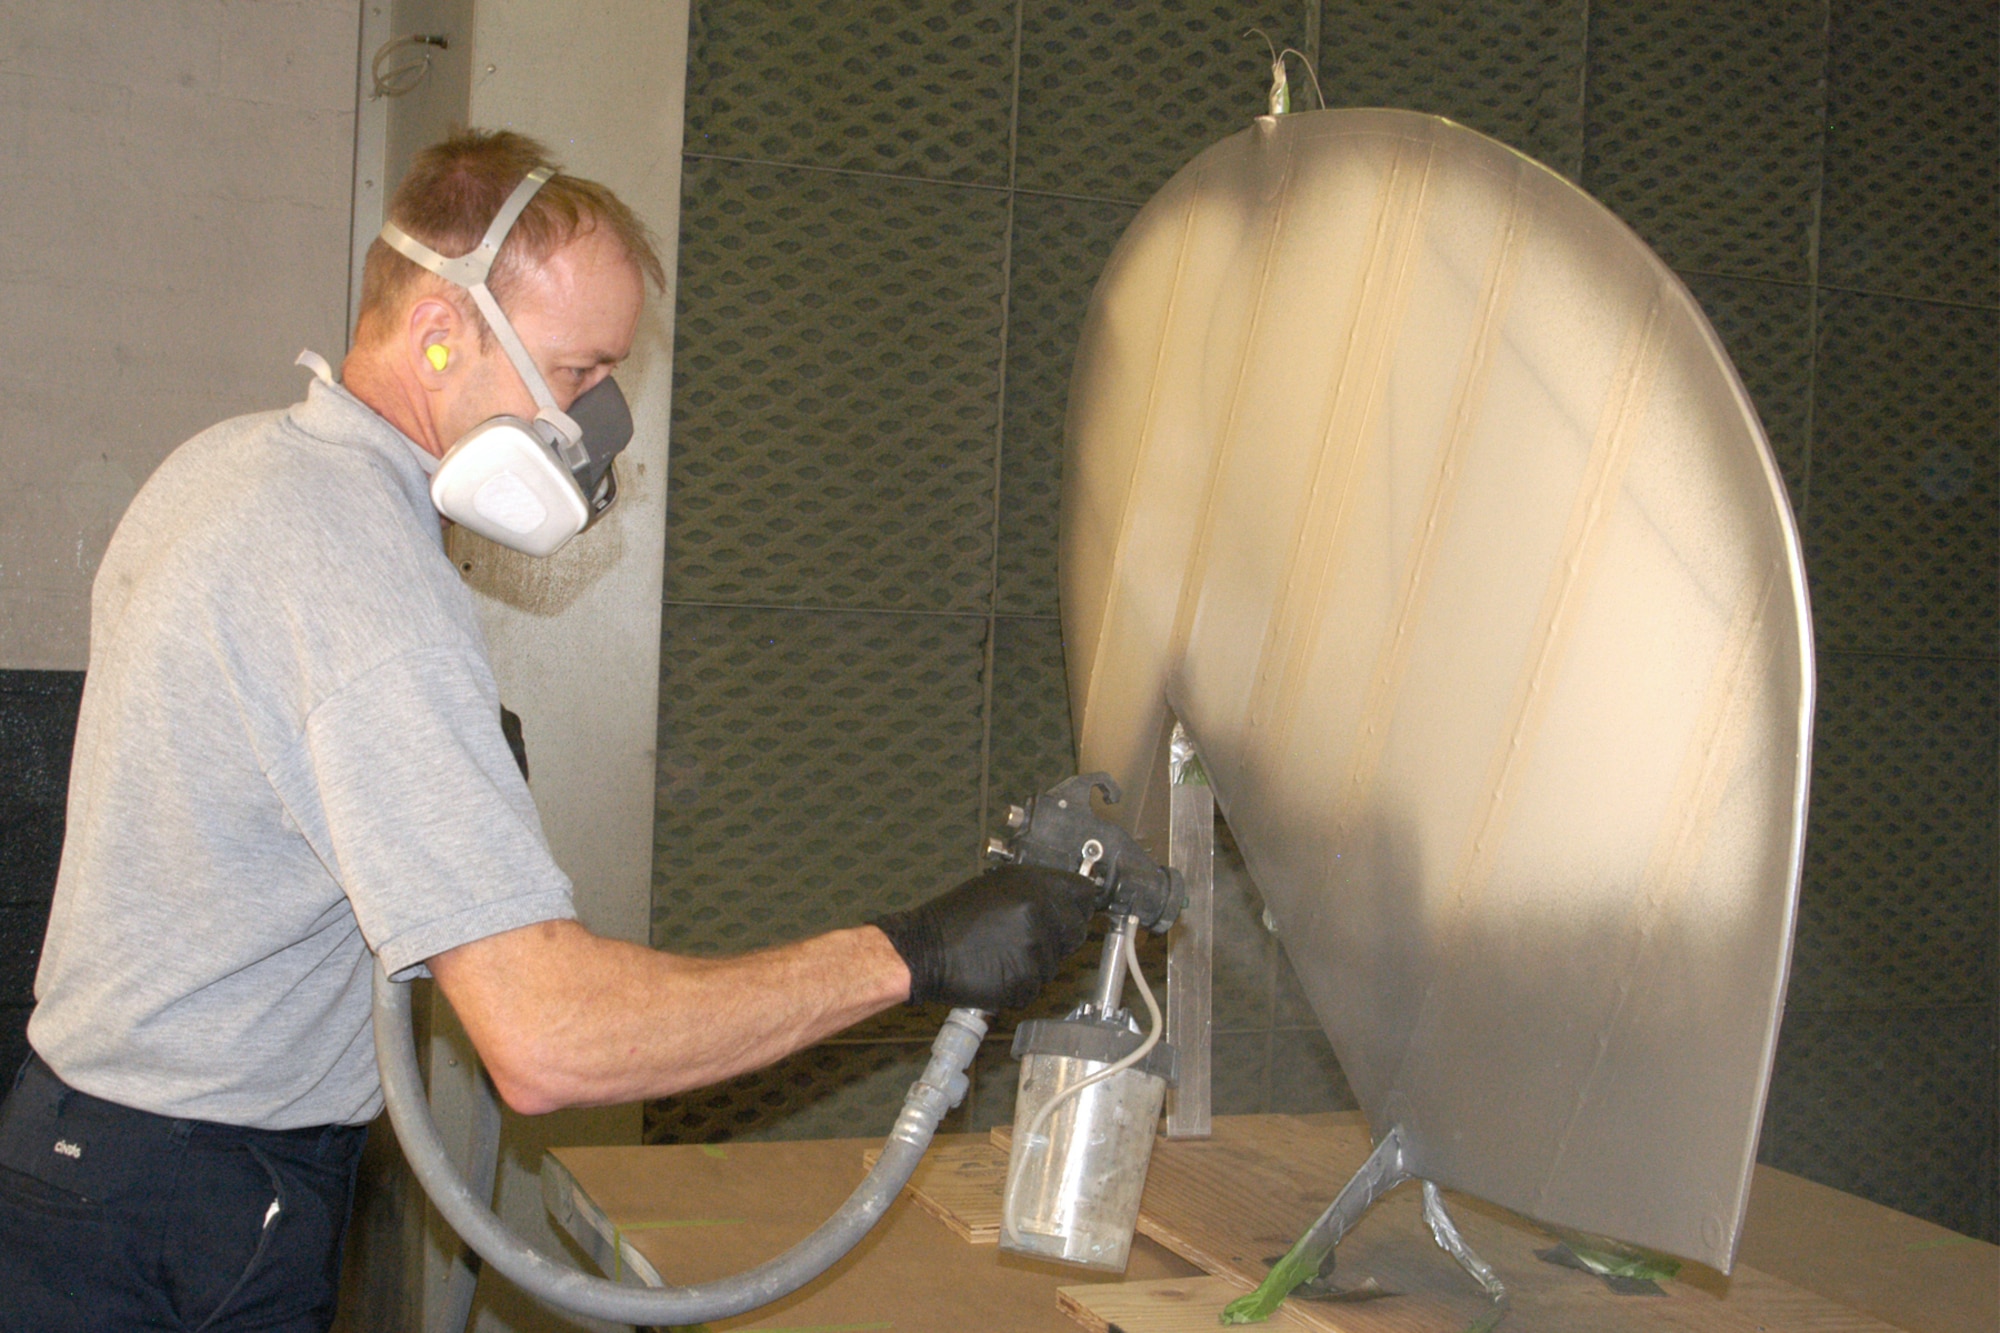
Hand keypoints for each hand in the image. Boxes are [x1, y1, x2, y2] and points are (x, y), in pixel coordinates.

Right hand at [871, 864, 1101, 1009]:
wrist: (924, 950)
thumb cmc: (955, 918)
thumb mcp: (997, 884)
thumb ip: (1036, 889)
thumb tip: (1066, 894)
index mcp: (1035, 887)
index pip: (1084, 894)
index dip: (1078, 903)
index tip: (1073, 909)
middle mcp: (1040, 917)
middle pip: (1076, 930)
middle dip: (1059, 935)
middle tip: (1027, 936)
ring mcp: (1035, 951)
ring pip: (1056, 960)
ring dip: (1037, 960)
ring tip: (1003, 950)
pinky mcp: (1025, 982)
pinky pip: (1036, 984)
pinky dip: (1021, 981)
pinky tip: (997, 969)